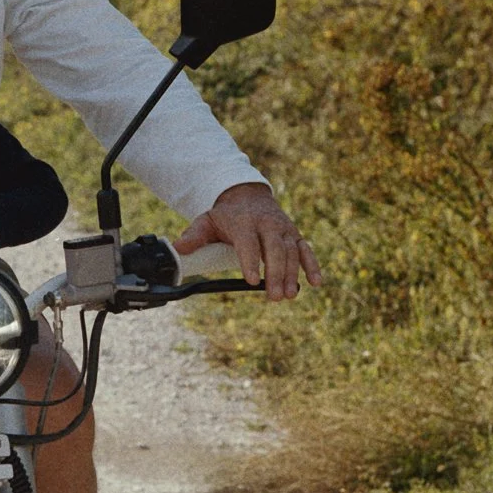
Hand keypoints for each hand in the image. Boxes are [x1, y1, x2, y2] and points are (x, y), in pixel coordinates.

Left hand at [172, 182, 321, 303]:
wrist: (247, 196)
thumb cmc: (225, 215)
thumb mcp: (206, 220)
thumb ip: (194, 236)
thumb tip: (177, 248)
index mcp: (244, 222)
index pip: (248, 243)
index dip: (251, 262)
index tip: (252, 281)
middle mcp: (267, 224)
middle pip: (275, 250)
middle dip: (276, 274)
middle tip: (274, 297)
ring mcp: (283, 229)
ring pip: (292, 252)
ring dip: (292, 275)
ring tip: (289, 296)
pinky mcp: (294, 235)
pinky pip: (306, 250)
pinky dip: (312, 266)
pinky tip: (315, 283)